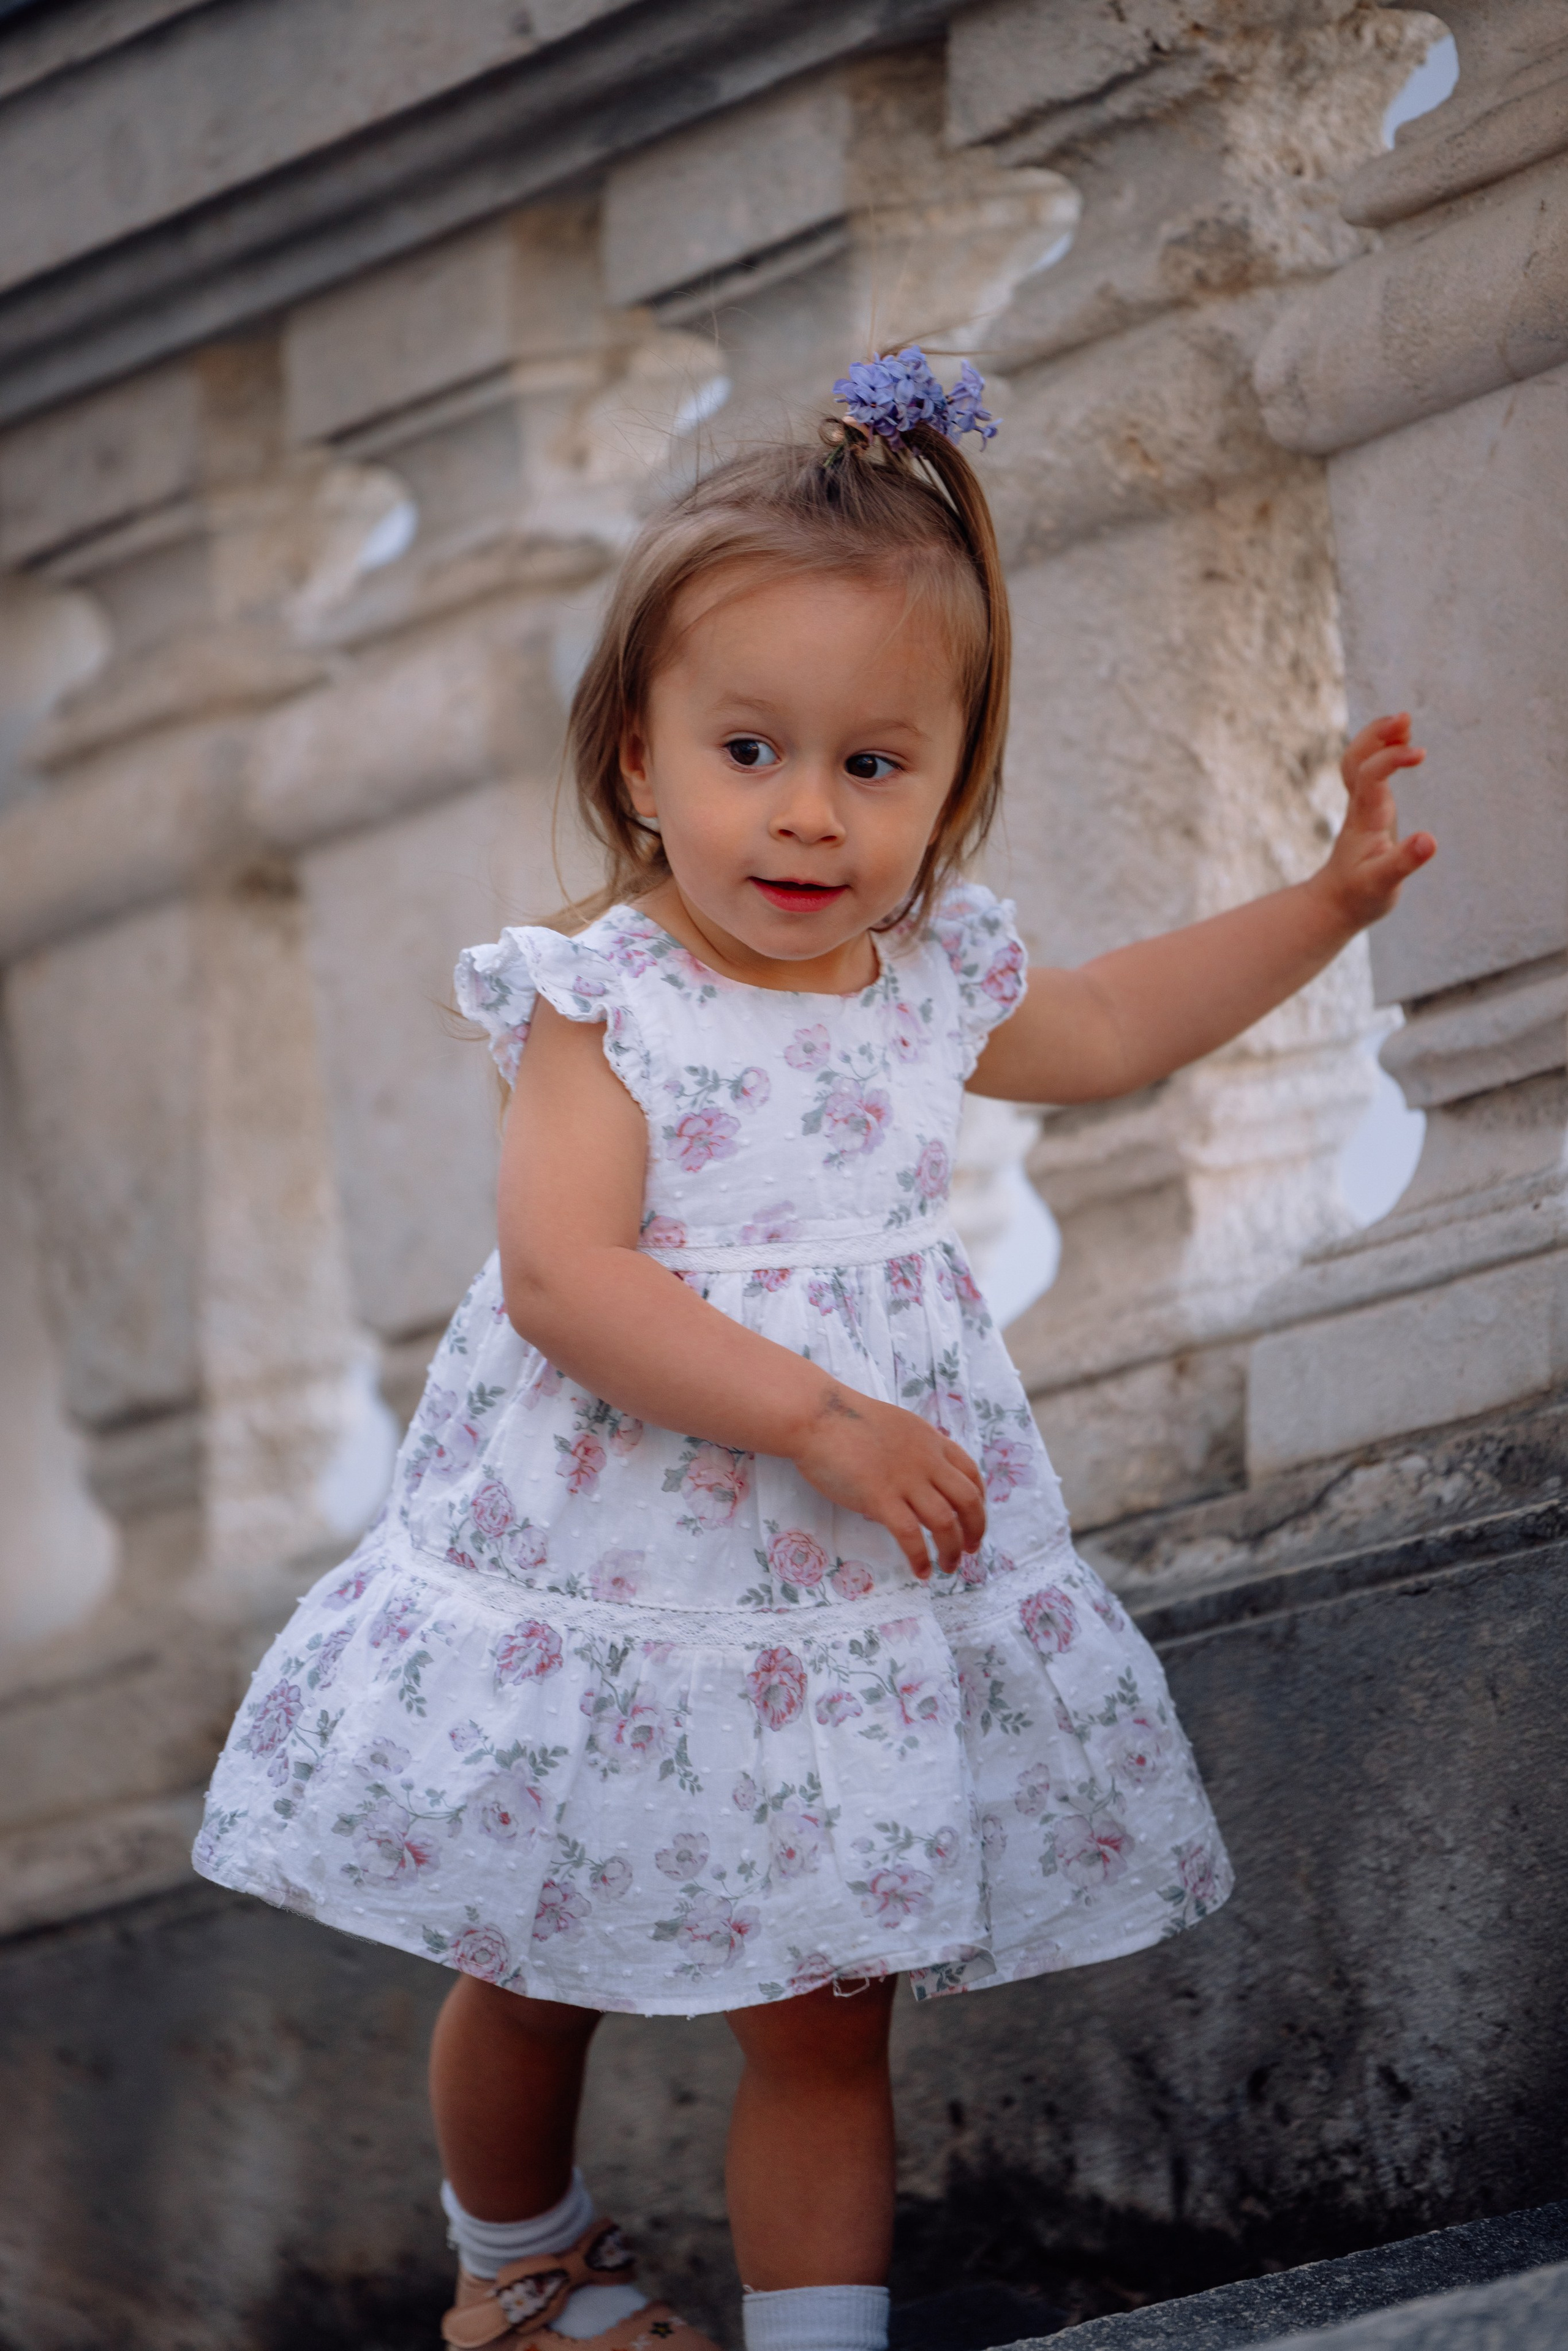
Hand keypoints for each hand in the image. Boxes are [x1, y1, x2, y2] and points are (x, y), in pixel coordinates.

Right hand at [791, 1386, 985, 1578]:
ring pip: (945, 1521)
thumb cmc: (845, 1420)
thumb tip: (911, 1485)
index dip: (979, 1501)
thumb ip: (911, 1452)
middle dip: (976, 1529)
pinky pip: (910, 1535)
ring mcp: (904, 1480)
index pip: (970, 1473)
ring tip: (948, 1567)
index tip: (974, 1518)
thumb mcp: (895, 1427)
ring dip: (952, 1550)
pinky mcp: (880, 1498)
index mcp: (930, 1441)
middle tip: (971, 1550)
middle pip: (967, 1500)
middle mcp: (926, 1461)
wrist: (816, 1415)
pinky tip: (921, 1571)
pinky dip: (920, 1557)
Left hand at [1319, 713, 1433, 929]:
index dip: (1391, 758)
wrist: (1334, 904)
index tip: (1419, 752)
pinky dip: (1381, 751)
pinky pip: (1367, 770)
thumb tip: (1430, 840)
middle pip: (1356, 758)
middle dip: (1377, 734)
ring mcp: (1362, 806)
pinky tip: (1400, 743)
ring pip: (1358, 761)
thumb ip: (1404, 862)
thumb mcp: (1383, 885)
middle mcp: (1360, 807)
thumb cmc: (1359, 896)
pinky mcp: (1368, 810)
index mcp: (1365, 820)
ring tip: (1405, 722)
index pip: (1371, 776)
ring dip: (1378, 737)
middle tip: (1405, 717)